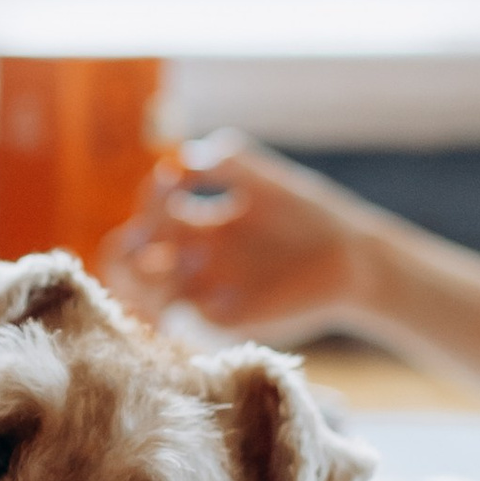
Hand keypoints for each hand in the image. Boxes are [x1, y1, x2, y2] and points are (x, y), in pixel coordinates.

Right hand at [102, 136, 373, 338]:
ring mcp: (208, 292)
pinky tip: (175, 296)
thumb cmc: (312, 215)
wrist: (353, 258)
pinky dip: (169, 309)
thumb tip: (180, 160)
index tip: (168, 184)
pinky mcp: (226, 321)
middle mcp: (196, 260)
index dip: (150, 200)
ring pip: (147, 295)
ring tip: (163, 267)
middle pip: (132, 260)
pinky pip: (183, 320)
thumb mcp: (268, 180)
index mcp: (202, 224)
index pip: (150, 216)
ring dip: (141, 281)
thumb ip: (228, 160)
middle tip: (146, 239)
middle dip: (126, 250)